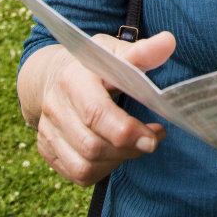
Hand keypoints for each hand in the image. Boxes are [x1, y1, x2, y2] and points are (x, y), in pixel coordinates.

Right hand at [33, 32, 175, 185]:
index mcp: (72, 79)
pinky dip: (103, 170)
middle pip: (92, 146)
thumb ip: (142, 52)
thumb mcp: (115, 52)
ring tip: (135, 145)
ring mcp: (47, 131)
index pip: (96, 114)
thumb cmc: (93, 64)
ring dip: (118, 160)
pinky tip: (115, 154)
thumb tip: (169, 42)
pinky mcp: (47, 149)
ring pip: (84, 166)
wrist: (53, 74)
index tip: (155, 136)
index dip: (127, 131)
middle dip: (129, 148)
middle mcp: (54, 107)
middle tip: (152, 138)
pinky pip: (77, 174)